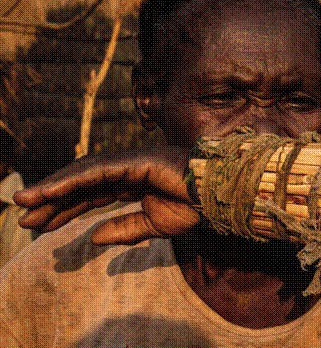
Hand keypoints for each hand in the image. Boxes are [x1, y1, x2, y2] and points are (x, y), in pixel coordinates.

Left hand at [14, 146, 199, 244]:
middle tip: (24, 219)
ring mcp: (128, 162)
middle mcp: (125, 170)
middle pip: (80, 185)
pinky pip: (97, 171)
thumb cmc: (192, 207)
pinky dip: (73, 180)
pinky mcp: (134, 160)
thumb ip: (124, 230)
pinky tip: (50, 192)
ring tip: (25, 203)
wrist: (216, 195)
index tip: (40, 226)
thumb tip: (93, 239)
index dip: (64, 209)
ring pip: (83, 174)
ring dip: (53, 188)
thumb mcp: (152, 226)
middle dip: (52, 201)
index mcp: (130, 184)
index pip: (90, 196)